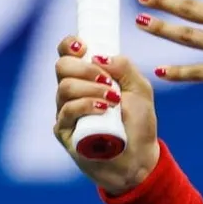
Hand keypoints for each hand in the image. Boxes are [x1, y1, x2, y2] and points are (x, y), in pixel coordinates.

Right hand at [53, 37, 160, 193]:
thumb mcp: (140, 89)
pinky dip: (86, 105)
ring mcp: (66, 112)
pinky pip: (67, 111)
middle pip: (61, 67)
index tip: (84, 46)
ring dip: (91, 88)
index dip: (69, 45)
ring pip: (64, 88)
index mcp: (87, 78)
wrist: (139, 158)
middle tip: (106, 79)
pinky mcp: (65, 132)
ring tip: (113, 99)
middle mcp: (72, 92)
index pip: (67, 54)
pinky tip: (103, 109)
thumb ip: (124, 67)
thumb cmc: (139, 124)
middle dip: (84, 68)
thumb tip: (99, 56)